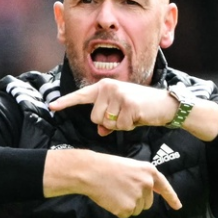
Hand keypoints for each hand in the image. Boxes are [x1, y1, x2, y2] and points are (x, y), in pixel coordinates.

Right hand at [44, 150, 181, 217]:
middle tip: (120, 190)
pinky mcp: (128, 208)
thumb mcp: (130, 167)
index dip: (172, 197)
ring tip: (114, 192)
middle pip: (148, 202)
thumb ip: (142, 178)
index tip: (178, 206)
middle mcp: (147, 184)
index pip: (164, 186)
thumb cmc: (107, 167)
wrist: (90, 171)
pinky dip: (117, 210)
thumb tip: (148, 195)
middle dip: (136, 201)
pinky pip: (126, 214)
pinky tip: (110, 199)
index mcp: (149, 171)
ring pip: (137, 210)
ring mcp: (138, 196)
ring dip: (126, 205)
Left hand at [49, 78, 176, 136]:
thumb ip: (108, 120)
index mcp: (104, 86)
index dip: (65, 102)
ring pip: (107, 123)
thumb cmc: (142, 108)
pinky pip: (120, 126)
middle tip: (124, 115)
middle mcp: (109, 87)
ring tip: (132, 115)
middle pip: (95, 118)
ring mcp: (118, 94)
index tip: (51, 106)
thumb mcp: (122, 112)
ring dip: (119, 125)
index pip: (81, 95)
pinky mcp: (128, 104)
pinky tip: (138, 117)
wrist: (165, 105)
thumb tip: (100, 131)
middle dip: (109, 123)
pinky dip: (129, 126)